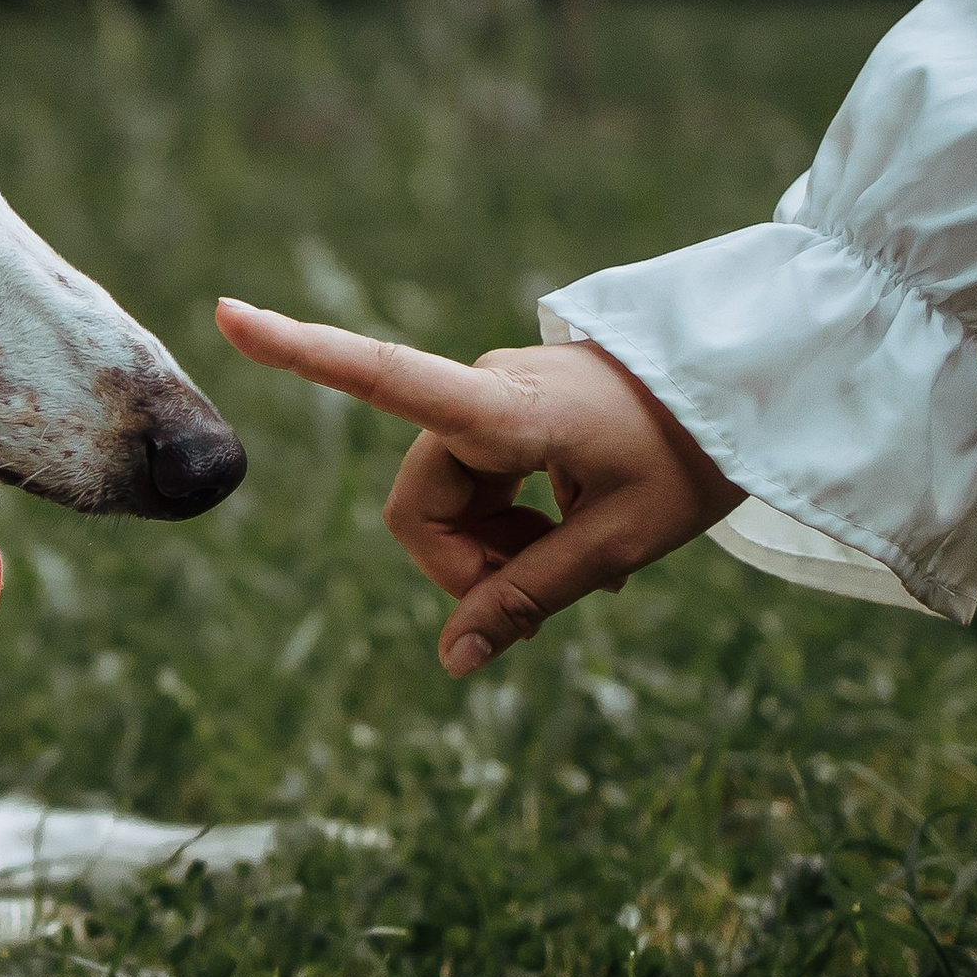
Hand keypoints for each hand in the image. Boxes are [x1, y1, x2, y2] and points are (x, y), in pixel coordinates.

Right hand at [213, 302, 739, 674]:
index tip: (225, 313)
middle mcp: (482, 391)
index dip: (302, 352)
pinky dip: (513, 526)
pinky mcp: (506, 412)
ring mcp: (493, 399)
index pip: (384, 376)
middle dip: (469, 565)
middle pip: (421, 506)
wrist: (751, 392)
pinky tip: (576, 538)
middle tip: (554, 594)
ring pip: (448, 505)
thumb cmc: (691, 459)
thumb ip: (528, 600)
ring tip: (582, 559)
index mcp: (504, 410)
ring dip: (498, 549)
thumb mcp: (617, 545)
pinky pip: (477, 488)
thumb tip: (450, 663)